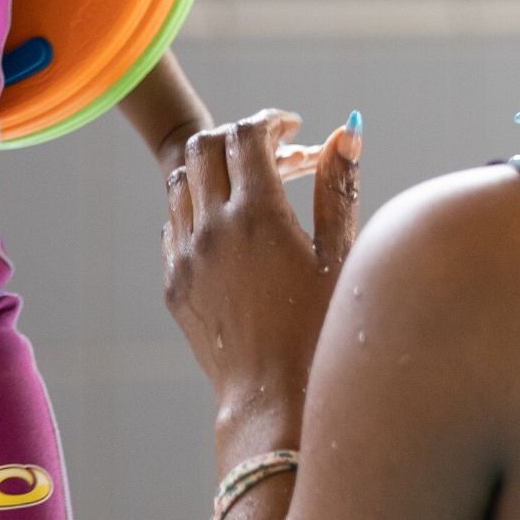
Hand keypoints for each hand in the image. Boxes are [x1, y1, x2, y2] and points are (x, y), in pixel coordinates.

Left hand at [163, 112, 362, 417]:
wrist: (273, 398)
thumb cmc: (323, 330)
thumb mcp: (341, 256)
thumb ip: (339, 187)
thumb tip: (345, 132)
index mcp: (259, 215)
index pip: (247, 135)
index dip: (272, 121)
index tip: (296, 129)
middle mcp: (213, 228)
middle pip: (205, 147)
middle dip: (239, 137)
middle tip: (274, 152)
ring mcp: (186, 255)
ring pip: (182, 182)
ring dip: (215, 169)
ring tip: (253, 187)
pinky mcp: (174, 282)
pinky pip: (173, 223)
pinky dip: (197, 206)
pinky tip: (231, 226)